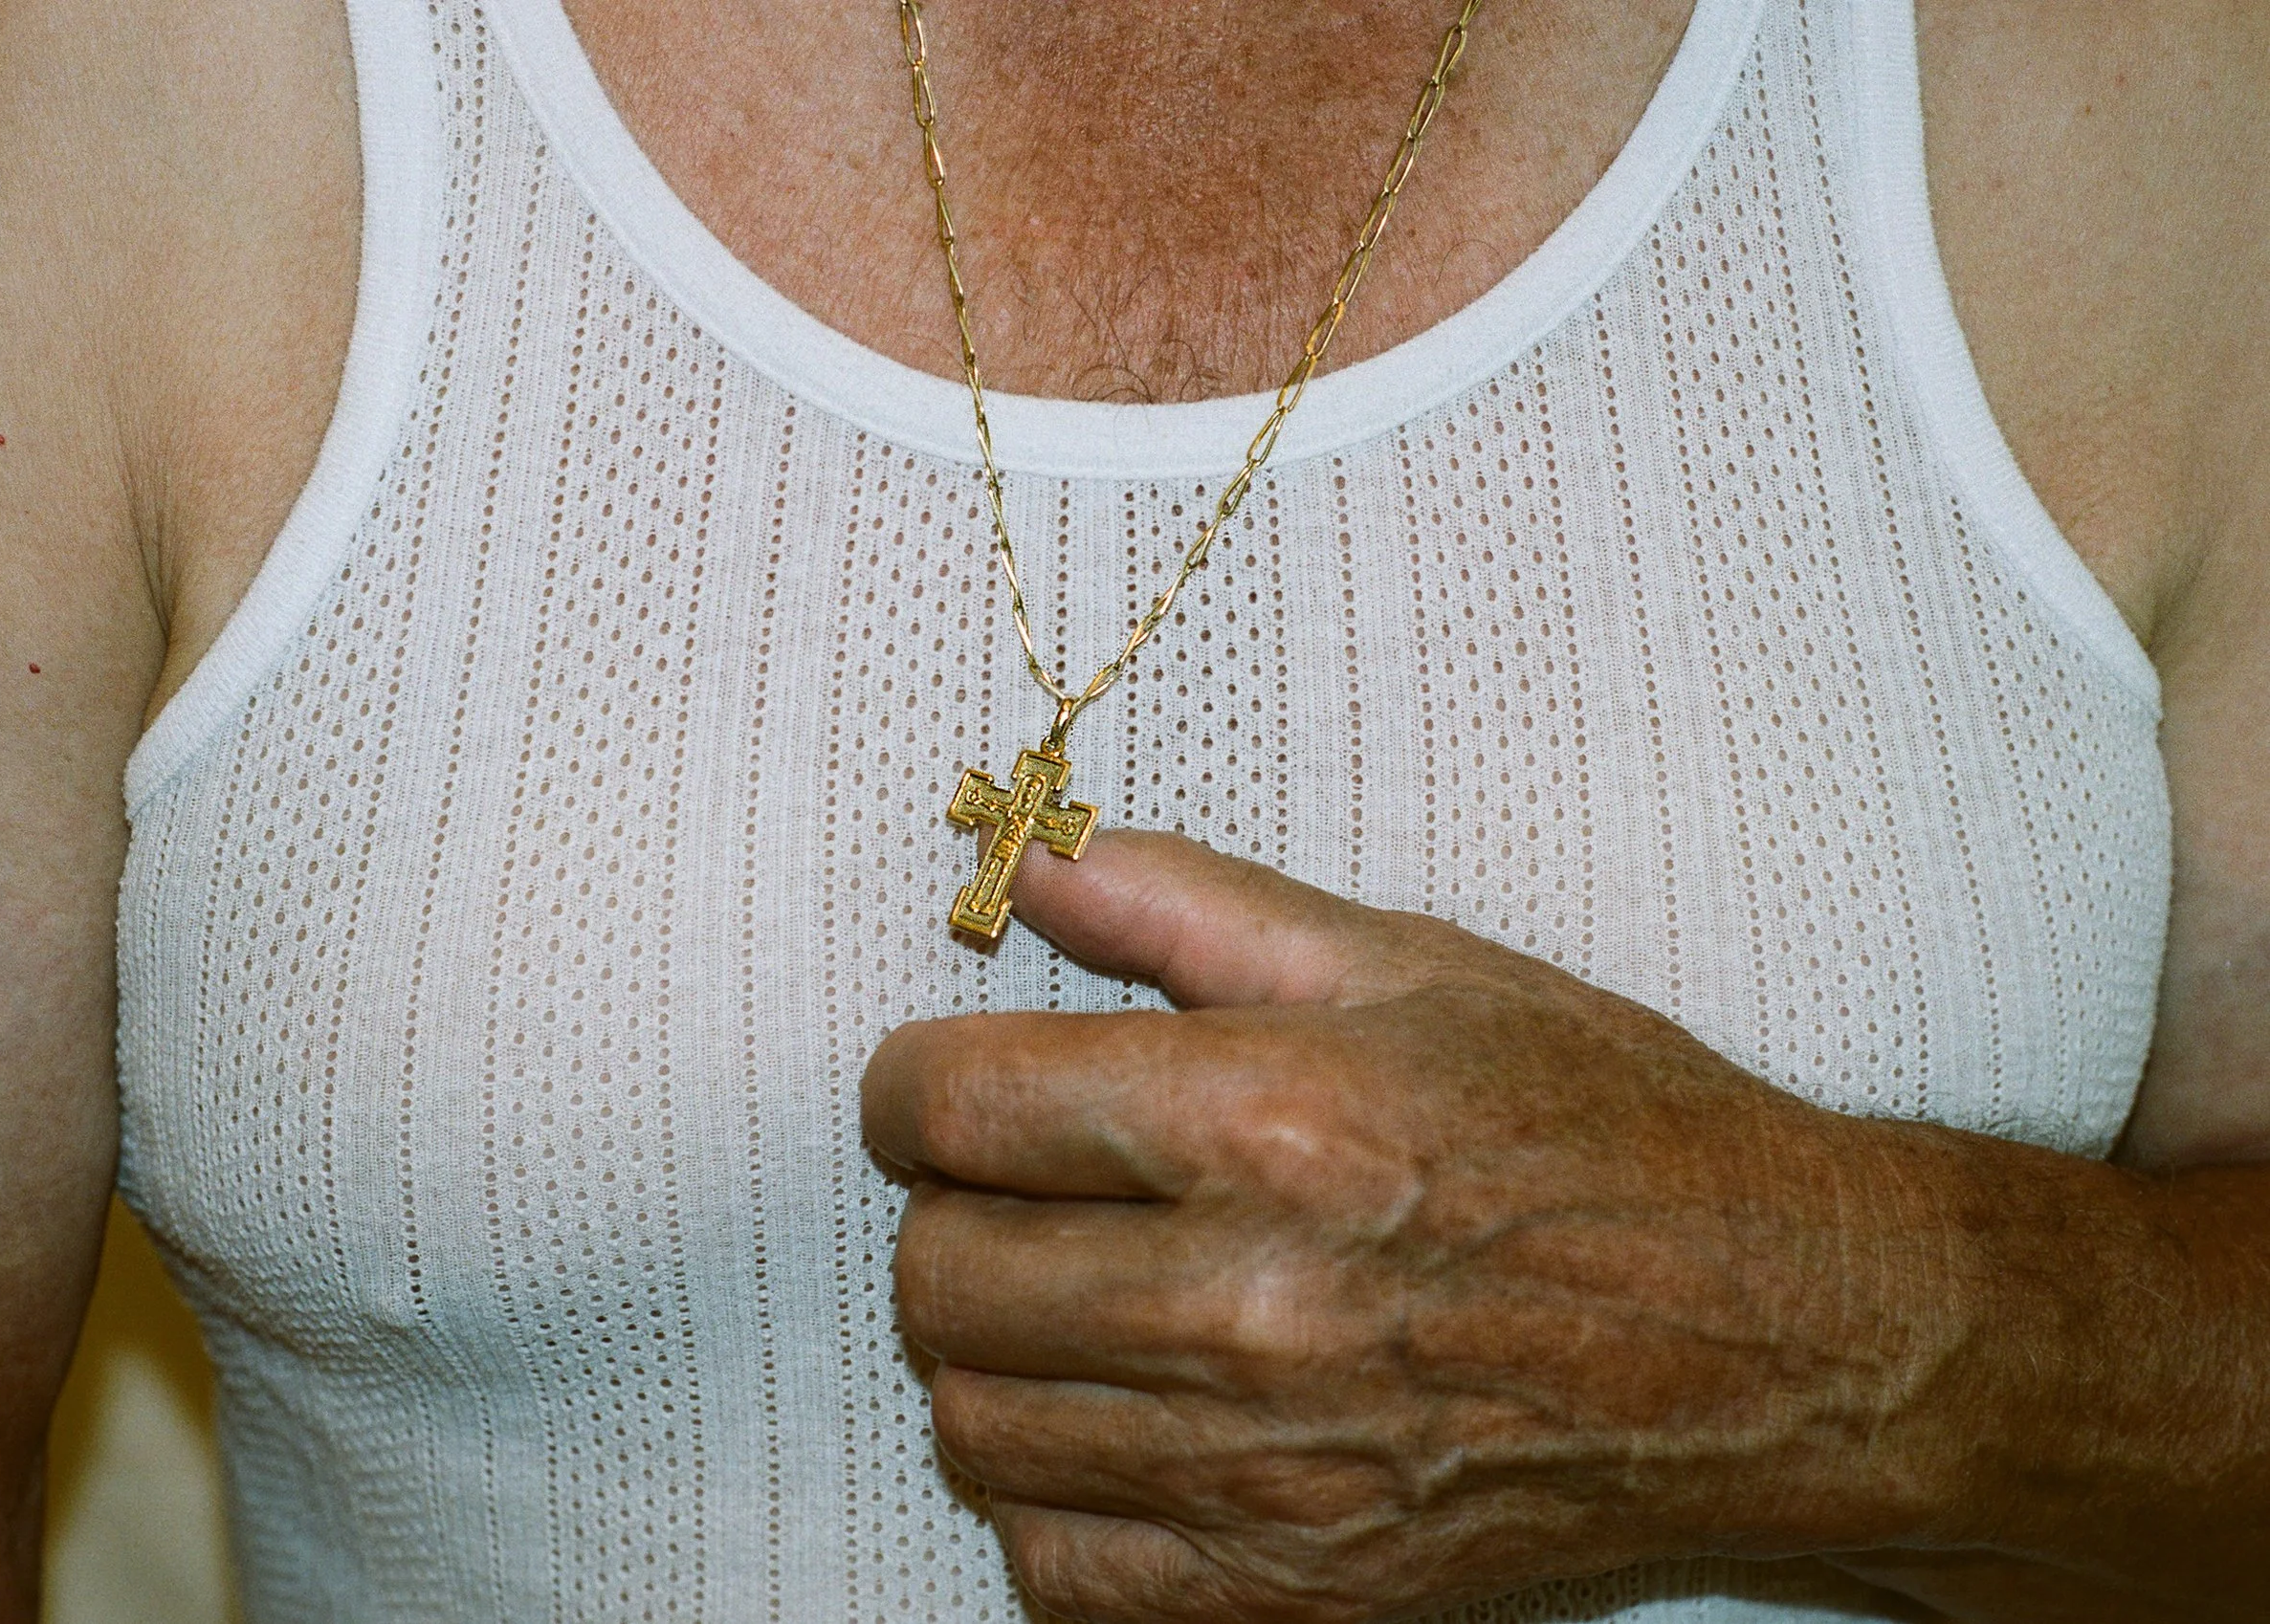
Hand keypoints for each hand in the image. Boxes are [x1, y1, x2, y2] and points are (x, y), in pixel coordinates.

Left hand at [863, 832, 1987, 1622]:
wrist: (1779, 1342)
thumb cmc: (1603, 1132)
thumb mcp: (1413, 966)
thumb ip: (1192, 905)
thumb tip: (1031, 861)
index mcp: (1275, 1122)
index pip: (955, 1109)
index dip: (912, 1085)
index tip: (948, 1087)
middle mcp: (1254, 1310)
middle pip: (938, 1280)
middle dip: (949, 1216)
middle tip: (1029, 1190)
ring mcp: (1271, 1478)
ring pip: (975, 1429)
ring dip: (996, 1354)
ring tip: (1086, 1298)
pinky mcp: (1296, 1594)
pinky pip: (1060, 1572)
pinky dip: (1058, 1497)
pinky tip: (1131, 1423)